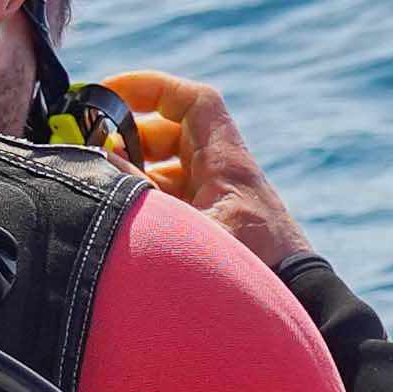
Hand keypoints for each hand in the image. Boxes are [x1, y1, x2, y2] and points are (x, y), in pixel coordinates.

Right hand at [94, 69, 318, 268]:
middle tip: (93, 147)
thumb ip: (142, 198)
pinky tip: (123, 215)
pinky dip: (147, 198)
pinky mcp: (216, 227)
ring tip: (101, 181)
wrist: (299, 305)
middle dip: (131, 134)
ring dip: (135, 169)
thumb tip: (101, 162)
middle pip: (174, 132)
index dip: (151, 86)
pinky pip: (175, 198)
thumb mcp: (189, 231)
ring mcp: (220, 201)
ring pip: (171, 167)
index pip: (194, 101)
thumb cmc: (255, 271)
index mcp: (227, 163)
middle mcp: (225, 174)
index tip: (110, 92)